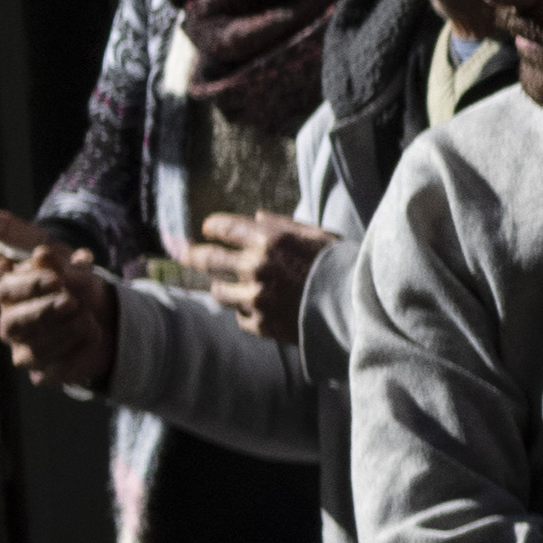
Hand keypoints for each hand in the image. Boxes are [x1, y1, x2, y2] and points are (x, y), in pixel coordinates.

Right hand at [0, 201, 117, 392]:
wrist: (108, 308)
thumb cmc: (68, 272)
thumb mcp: (48, 244)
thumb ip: (8, 230)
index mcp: (6, 281)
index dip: (21, 272)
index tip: (44, 257)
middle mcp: (9, 316)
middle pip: (12, 320)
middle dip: (43, 308)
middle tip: (71, 298)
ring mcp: (24, 346)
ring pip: (30, 350)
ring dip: (63, 332)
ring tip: (87, 316)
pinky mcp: (44, 370)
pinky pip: (52, 372)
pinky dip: (76, 354)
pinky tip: (93, 335)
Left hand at [184, 210, 335, 342]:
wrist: (360, 310)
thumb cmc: (344, 268)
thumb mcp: (318, 237)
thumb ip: (284, 226)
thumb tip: (256, 217)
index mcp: (270, 240)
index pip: (223, 227)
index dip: (212, 227)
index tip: (207, 229)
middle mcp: (256, 267)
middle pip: (206, 258)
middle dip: (191, 253)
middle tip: (182, 250)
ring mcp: (256, 297)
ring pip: (219, 291)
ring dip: (224, 287)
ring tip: (234, 288)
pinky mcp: (261, 324)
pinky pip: (240, 317)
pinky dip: (247, 312)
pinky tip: (262, 310)